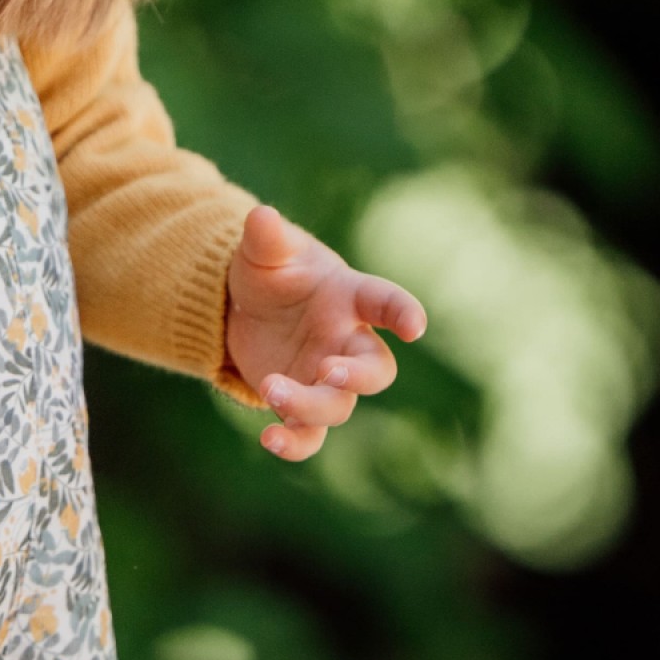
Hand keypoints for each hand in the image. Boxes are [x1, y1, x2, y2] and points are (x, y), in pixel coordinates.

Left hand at [225, 203, 426, 461]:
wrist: (244, 308)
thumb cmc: (270, 271)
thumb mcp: (264, 250)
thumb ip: (267, 237)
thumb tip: (260, 215)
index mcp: (349, 297)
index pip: (386, 302)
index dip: (404, 313)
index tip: (415, 326)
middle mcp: (346, 342)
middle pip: (374, 370)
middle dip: (358, 376)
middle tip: (328, 371)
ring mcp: (325, 378)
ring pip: (338, 407)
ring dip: (310, 405)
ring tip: (272, 388)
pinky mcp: (300, 405)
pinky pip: (308, 435)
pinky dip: (294, 444)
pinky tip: (269, 440)